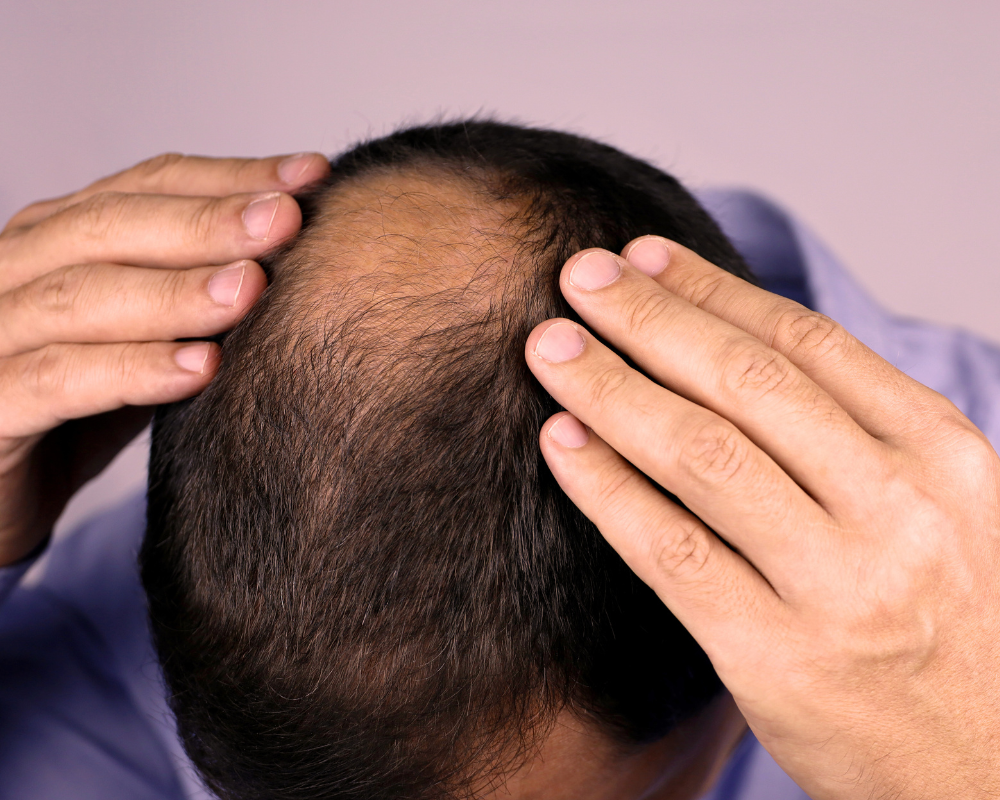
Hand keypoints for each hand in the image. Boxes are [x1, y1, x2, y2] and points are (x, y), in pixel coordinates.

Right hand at [0, 152, 328, 565]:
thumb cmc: (76, 411)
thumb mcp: (142, 340)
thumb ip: (195, 301)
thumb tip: (297, 258)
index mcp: (55, 240)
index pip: (145, 186)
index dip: (230, 176)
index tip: (312, 176)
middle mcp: (12, 270)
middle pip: (109, 227)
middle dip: (206, 221)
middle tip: (286, 219)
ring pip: (80, 296)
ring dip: (173, 291)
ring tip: (251, 289)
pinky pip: (57, 380)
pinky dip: (131, 370)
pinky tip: (200, 369)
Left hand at [525, 238, 999, 798]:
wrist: (991, 771)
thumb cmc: (951, 625)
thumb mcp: (939, 508)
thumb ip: (850, 434)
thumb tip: (724, 346)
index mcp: (941, 455)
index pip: (804, 342)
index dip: (711, 289)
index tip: (644, 257)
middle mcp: (898, 509)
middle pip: (745, 381)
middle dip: (649, 318)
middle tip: (578, 276)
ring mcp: (839, 587)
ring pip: (700, 453)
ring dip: (610, 386)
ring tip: (549, 346)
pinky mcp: (776, 656)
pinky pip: (669, 550)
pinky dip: (606, 486)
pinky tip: (561, 441)